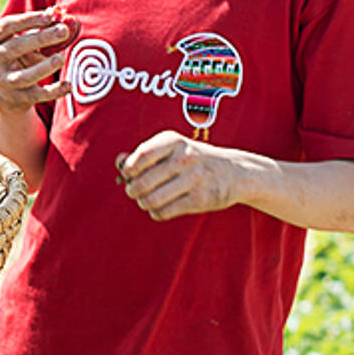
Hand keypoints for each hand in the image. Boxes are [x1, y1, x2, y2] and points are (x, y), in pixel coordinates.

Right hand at [0, 9, 73, 112]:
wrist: (8, 92)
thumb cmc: (21, 55)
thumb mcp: (27, 39)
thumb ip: (42, 25)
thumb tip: (60, 12)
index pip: (6, 26)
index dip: (27, 20)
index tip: (49, 16)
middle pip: (16, 48)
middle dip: (41, 39)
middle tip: (63, 31)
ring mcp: (3, 81)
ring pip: (22, 76)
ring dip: (43, 68)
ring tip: (61, 58)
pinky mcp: (17, 98)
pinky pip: (36, 95)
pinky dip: (53, 92)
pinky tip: (68, 85)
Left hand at [115, 130, 248, 220]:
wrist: (234, 172)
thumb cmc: (193, 160)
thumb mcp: (173, 149)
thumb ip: (144, 154)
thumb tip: (119, 161)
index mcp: (174, 141)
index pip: (141, 156)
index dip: (128, 169)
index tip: (129, 174)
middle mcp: (185, 158)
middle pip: (142, 182)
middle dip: (133, 190)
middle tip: (134, 192)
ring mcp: (194, 179)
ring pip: (152, 200)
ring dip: (143, 203)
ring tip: (145, 201)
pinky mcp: (200, 199)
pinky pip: (164, 212)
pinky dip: (156, 213)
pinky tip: (158, 209)